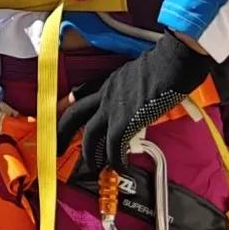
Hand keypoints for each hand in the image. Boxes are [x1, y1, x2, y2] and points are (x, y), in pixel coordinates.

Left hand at [54, 32, 212, 180]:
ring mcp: (113, 108)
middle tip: (56, 149)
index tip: (63, 110)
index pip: (82, 92)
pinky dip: (115, 159)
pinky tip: (120, 166)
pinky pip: (114, 146)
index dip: (70, 104)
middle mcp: (106, 95)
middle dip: (62, 134)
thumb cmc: (165, 63)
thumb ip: (133, 82)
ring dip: (89, 154)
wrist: (172, 62)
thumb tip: (141, 91)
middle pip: (74, 115)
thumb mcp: (140, 69)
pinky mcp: (125, 122)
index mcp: (110, 82)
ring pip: (89, 135)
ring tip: (93, 167)